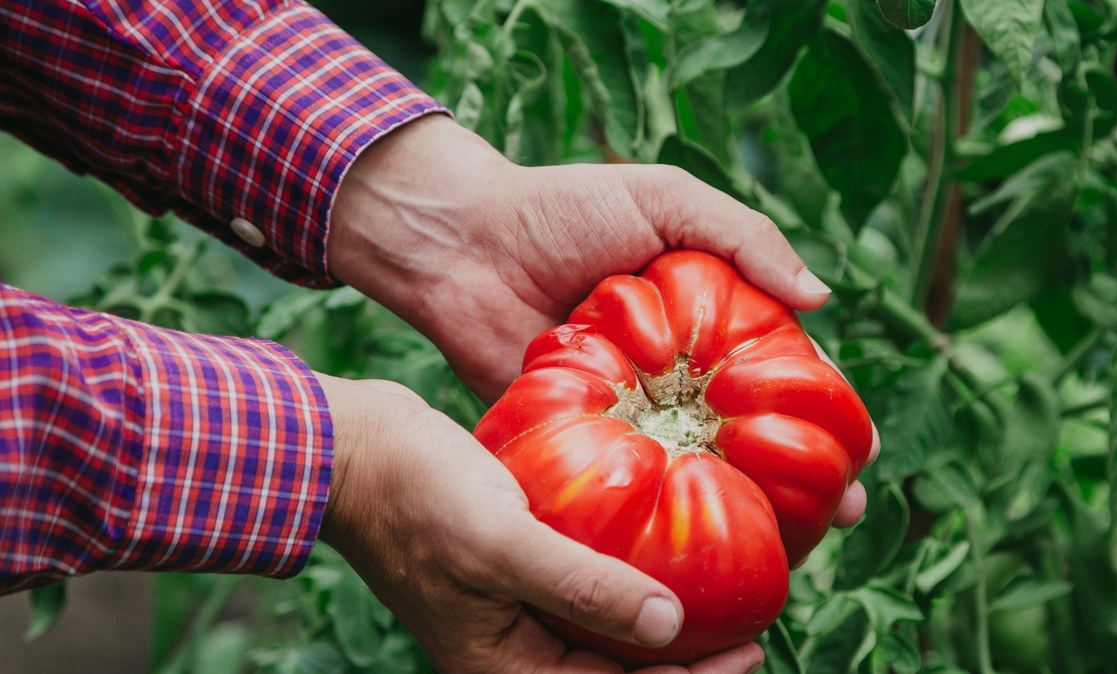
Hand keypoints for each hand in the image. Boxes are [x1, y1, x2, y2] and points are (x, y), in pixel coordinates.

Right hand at [316, 373, 765, 672]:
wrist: (354, 451)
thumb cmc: (416, 496)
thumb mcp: (502, 543)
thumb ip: (582, 586)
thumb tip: (668, 624)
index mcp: (505, 669)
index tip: (750, 652)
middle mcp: (512, 654)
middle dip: (680, 665)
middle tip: (748, 636)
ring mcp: (512, 616)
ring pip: (601, 640)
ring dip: (655, 627)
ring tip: (718, 602)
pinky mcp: (514, 576)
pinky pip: (582, 597)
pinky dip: (623, 588)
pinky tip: (660, 560)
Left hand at [329, 115, 875, 525]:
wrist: (459, 243)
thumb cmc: (561, 208)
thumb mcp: (663, 199)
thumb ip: (743, 238)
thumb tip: (821, 297)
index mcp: (702, 316)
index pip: (777, 368)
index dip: (823, 408)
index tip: (861, 450)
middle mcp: (671, 371)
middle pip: (749, 429)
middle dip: (803, 476)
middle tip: (843, 512)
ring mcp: (627, 410)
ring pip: (697, 465)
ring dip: (747, 504)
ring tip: (798, 542)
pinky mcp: (579, 439)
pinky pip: (627, 478)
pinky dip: (662, 511)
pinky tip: (705, 543)